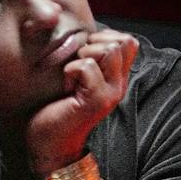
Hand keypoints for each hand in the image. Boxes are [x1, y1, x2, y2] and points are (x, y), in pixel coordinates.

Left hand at [25, 30, 138, 175]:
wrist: (51, 145)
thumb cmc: (56, 109)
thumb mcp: (76, 77)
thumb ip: (86, 58)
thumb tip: (83, 35)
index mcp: (116, 77)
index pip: (129, 41)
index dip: (105, 38)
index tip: (85, 56)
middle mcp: (119, 85)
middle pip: (120, 42)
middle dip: (92, 45)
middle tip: (76, 68)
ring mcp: (110, 93)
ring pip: (106, 50)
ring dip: (81, 57)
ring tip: (71, 77)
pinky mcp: (96, 101)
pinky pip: (86, 66)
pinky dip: (69, 71)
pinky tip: (66, 88)